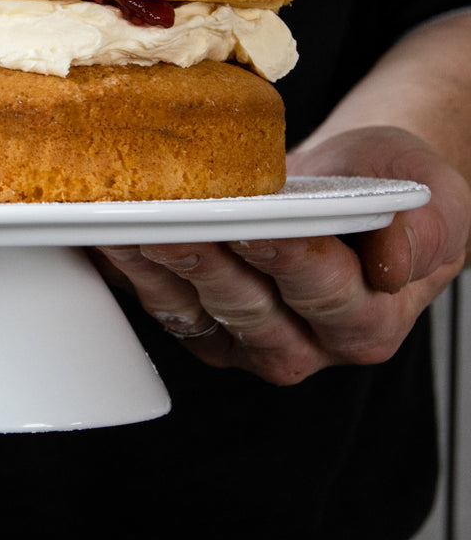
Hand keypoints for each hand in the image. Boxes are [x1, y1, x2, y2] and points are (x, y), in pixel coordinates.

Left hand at [96, 127, 469, 384]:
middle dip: (203, 261)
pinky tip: (105, 237)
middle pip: (248, 307)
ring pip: (195, 311)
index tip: (257, 225)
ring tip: (121, 225)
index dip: (288, 259)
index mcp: (369, 323)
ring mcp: (248, 342)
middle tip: (166, 221)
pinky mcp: (205, 329)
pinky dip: (131, 271)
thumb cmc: (388, 193)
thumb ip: (425, 230)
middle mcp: (306, 345)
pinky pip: (161, 304)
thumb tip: (395, 259)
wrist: (353, 194)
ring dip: (152, 268)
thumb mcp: (434, 201)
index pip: (325, 293)